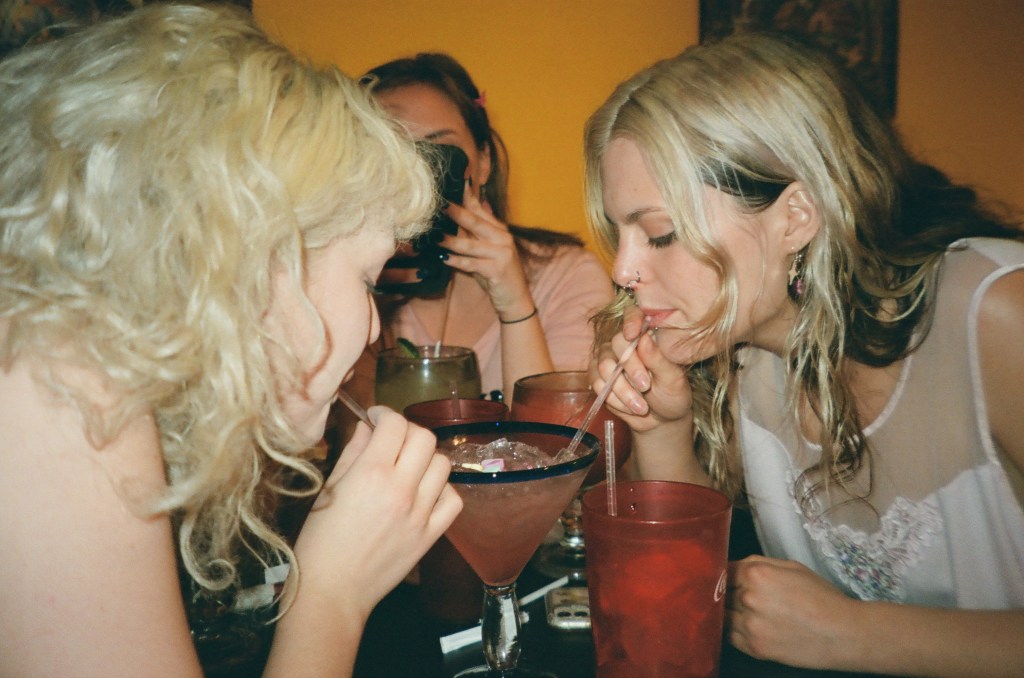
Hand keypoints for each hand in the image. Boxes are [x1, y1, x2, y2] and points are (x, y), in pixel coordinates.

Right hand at [293, 407, 461, 618]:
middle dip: (407, 431)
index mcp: (370, 473)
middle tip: (393, 440)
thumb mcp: (329, 488)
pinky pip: (453, 500)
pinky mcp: (430, 535)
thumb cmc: (320, 541)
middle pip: (424, 438)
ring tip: (409, 466)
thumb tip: (367, 426)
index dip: (385, 413)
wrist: (332, 590)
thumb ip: (353, 452)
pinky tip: (425, 492)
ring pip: (442, 464)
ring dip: (426, 458)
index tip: (377, 418)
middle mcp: (400, 489)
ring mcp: (419, 513)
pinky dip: (443, 490)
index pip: (394, 424)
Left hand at [441, 188, 533, 319]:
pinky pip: (472, 263)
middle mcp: (503, 238)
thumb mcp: (487, 249)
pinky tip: (444, 259)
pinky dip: (457, 261)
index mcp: (499, 230)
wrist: (515, 299)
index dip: (467, 196)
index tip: (454, 183)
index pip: (480, 209)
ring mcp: (502, 253)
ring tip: (434, 236)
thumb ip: (477, 231)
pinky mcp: (497, 269)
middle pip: (475, 222)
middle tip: (438, 204)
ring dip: (450, 240)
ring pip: (470, 244)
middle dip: (456, 212)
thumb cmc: (497, 273)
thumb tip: (470, 206)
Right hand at [592, 308, 691, 432]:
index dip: (630, 321)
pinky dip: (613, 398)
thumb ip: (658, 360)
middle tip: (646, 386)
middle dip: (630, 368)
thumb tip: (644, 338)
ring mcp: (609, 358)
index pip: (633, 314)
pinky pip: (597, 382)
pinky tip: (629, 407)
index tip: (633, 335)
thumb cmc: (672, 395)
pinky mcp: (598, 376)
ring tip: (641, 406)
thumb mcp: (673, 380)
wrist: (660, 419)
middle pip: (616, 343)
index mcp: (647, 335)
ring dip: (622, 390)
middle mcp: (625, 343)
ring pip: (604, 366)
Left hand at [726, 555, 857, 668]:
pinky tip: (752, 627)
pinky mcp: (754, 647)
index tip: (729, 579)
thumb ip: (759, 564)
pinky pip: (730, 636)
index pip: (723, 570)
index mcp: (756, 573)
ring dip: (731, 613)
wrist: (843, 633)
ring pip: (723, 615)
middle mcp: (748, 597)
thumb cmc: (822, 597)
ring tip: (750, 613)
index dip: (727, 575)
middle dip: (729, 593)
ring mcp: (749, 625)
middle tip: (743, 597)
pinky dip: (736, 631)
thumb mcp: (791, 567)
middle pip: (721, 592)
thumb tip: (735, 566)